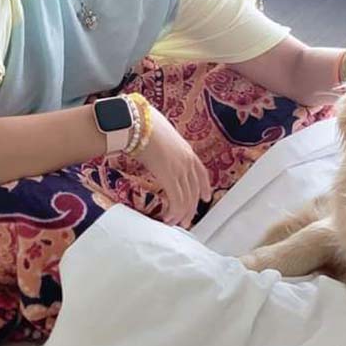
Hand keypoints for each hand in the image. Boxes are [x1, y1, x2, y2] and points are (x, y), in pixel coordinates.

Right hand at [135, 106, 211, 226]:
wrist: (139, 123)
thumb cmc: (145, 126)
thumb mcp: (162, 138)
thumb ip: (164, 148)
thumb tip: (155, 151)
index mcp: (187, 151)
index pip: (201, 173)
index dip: (204, 187)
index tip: (206, 198)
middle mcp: (187, 161)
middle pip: (194, 190)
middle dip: (191, 208)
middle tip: (186, 221)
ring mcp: (179, 169)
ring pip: (186, 198)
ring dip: (181, 214)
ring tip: (174, 223)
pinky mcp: (169, 176)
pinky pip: (176, 200)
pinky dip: (174, 212)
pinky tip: (167, 217)